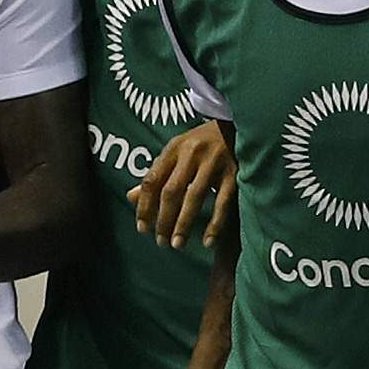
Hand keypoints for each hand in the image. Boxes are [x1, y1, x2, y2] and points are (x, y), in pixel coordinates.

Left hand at [133, 119, 233, 249]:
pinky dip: (215, 224)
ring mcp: (214, 162)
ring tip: (177, 244)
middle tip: (161, 242)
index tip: (142, 228)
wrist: (238, 124)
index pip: (151, 180)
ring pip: (194, 197)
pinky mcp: (235, 172)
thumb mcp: (176, 152)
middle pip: (171, 191)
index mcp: (173, 149)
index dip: (144, 206)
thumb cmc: (201, 143)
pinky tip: (208, 241)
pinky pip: (223, 202)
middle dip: (163, 219)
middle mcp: (191, 154)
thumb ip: (157, 173)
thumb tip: (130, 197)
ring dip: (184, 224)